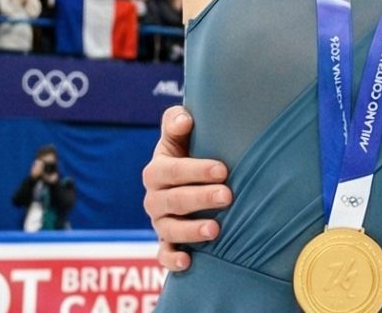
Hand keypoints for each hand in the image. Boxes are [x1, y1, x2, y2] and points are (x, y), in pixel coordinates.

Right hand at [141, 105, 230, 272]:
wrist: (186, 181)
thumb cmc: (189, 152)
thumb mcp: (180, 135)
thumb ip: (176, 121)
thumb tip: (185, 120)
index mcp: (157, 170)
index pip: (172, 170)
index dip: (195, 170)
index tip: (222, 169)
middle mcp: (154, 198)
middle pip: (174, 200)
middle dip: (201, 198)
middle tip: (227, 195)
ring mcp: (159, 223)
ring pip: (170, 229)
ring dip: (191, 231)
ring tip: (215, 230)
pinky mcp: (165, 244)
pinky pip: (163, 255)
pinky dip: (172, 260)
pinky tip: (188, 262)